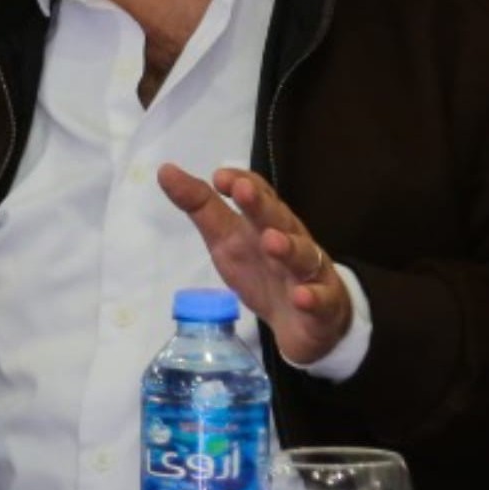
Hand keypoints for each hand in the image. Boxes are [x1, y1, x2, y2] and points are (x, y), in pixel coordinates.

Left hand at [157, 163, 352, 365]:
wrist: (305, 320)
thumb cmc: (260, 269)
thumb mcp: (225, 237)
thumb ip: (199, 206)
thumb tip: (165, 170)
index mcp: (266, 220)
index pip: (259, 192)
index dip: (241, 181)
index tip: (219, 178)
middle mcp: (292, 238)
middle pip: (278, 217)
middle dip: (261, 204)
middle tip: (243, 191)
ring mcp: (310, 270)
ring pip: (303, 255)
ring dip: (288, 247)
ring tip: (271, 241)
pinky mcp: (323, 304)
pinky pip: (321, 299)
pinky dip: (312, 297)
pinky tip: (301, 297)